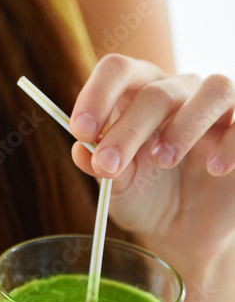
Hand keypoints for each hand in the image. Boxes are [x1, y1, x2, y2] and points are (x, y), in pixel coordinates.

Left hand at [69, 53, 234, 265]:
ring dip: (185, 124)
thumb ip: (100, 167)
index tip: (81, 130)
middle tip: (109, 164)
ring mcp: (217, 108)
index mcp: (137, 90)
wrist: (184, 231)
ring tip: (163, 159)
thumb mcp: (117, 187)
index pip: (118, 70)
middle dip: (129, 129)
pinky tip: (214, 168)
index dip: (97, 94)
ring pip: (213, 89)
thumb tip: (82, 152)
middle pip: (157, 90)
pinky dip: (231, 143)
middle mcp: (179, 90)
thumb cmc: (145, 194)